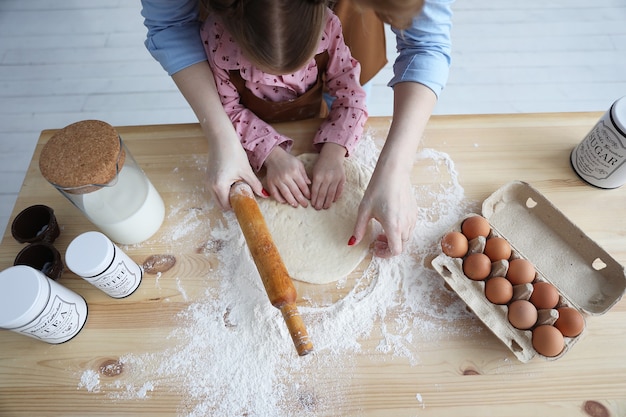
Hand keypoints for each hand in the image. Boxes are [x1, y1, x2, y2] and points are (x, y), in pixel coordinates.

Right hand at [171, 61, 264, 208]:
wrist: (222, 138)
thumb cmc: (233, 153)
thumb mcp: (246, 171)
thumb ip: (255, 185)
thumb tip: (264, 195)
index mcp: (220, 186)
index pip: (227, 205)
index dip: (237, 207)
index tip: (246, 204)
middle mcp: (211, 185)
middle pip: (220, 203)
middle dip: (231, 204)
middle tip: (243, 199)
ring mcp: (208, 180)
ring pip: (217, 196)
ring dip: (227, 197)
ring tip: (239, 190)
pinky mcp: (208, 175)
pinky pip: (215, 189)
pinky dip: (223, 190)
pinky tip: (233, 183)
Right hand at [264, 147, 310, 206]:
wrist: (274, 156)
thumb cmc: (288, 160)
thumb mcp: (299, 164)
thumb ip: (304, 174)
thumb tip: (309, 184)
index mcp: (294, 171)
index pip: (302, 185)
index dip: (306, 193)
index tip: (310, 198)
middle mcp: (286, 176)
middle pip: (295, 191)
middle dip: (301, 199)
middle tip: (305, 205)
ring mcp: (277, 180)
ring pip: (285, 193)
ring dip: (291, 201)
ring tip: (296, 205)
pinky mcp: (270, 182)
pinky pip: (274, 193)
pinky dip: (279, 199)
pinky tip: (284, 202)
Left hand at [311, 143, 346, 209]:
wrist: (332, 156)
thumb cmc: (321, 164)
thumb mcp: (314, 171)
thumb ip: (313, 182)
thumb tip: (312, 195)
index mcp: (318, 176)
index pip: (315, 190)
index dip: (314, 199)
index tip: (313, 205)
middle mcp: (327, 178)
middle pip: (323, 194)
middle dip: (320, 202)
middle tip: (318, 208)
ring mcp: (336, 179)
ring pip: (331, 194)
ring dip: (328, 202)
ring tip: (325, 207)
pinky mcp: (342, 179)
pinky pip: (339, 190)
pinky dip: (336, 196)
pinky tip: (333, 201)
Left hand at [350, 165, 416, 257]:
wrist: (394, 172)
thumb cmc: (378, 189)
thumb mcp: (364, 210)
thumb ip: (359, 229)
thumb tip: (352, 243)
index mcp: (393, 227)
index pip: (395, 251)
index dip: (385, 254)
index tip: (376, 249)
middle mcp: (406, 225)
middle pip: (401, 246)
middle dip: (388, 247)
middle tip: (376, 240)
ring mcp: (412, 218)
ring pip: (406, 237)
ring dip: (395, 239)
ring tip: (382, 230)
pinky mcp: (414, 211)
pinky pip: (410, 227)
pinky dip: (401, 230)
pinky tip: (391, 221)